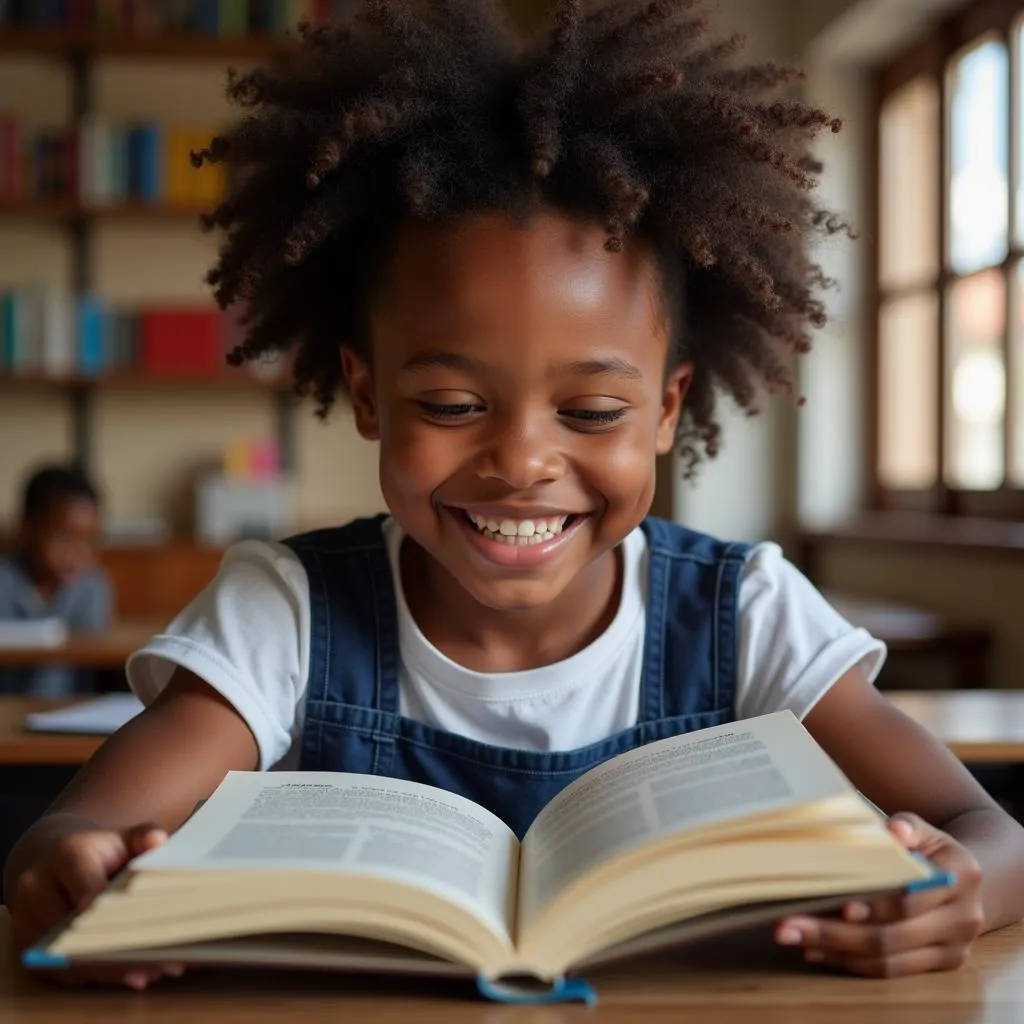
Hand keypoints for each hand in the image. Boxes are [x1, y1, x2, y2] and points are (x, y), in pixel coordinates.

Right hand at [12, 823, 184, 989]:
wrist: (54, 861)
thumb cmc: (99, 852)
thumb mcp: (123, 838)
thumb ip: (144, 837)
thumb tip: (158, 840)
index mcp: (67, 854)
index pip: (91, 889)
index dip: (117, 914)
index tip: (148, 930)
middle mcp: (39, 885)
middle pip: (79, 928)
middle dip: (119, 946)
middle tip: (161, 959)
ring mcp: (28, 917)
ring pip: (67, 954)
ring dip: (109, 968)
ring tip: (151, 970)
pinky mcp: (26, 944)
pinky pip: (59, 968)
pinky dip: (95, 974)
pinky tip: (127, 974)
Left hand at [774, 812, 984, 976]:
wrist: (972, 881)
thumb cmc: (933, 850)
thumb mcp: (925, 830)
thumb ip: (907, 827)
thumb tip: (893, 831)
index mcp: (960, 878)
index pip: (911, 899)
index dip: (873, 905)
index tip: (837, 904)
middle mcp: (962, 919)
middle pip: (892, 936)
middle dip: (835, 933)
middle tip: (786, 925)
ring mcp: (952, 948)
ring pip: (887, 960)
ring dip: (835, 950)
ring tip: (794, 937)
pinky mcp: (938, 965)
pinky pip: (889, 970)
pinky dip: (849, 961)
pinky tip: (816, 950)